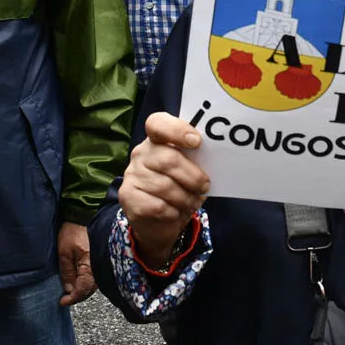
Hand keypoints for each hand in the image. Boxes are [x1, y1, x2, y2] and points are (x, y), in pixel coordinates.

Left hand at [57, 221, 93, 305]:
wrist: (82, 216)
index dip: (72, 298)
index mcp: (89, 266)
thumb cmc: (72, 232)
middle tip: (65, 299)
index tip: (62, 302)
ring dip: (82, 291)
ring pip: (92, 285)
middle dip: (77, 296)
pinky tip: (78, 283)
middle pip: (89, 290)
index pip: (83, 290)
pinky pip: (94, 278)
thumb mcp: (64, 253)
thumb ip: (67, 273)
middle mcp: (98, 267)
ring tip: (70, 292)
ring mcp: (99, 264)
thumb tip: (68, 289)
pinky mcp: (98, 260)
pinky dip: (86, 283)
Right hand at [118, 113, 209, 265]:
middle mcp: (141, 153)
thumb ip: (197, 159)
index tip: (196, 141)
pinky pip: (158, 206)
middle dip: (193, 176)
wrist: (159, 220)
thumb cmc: (180, 187)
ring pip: (165, 186)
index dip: (177, 130)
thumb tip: (216, 158)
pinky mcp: (128, 197)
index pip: (158, 123)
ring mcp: (132, 174)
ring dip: (186, 198)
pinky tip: (176, 212)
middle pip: (168, 159)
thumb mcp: (190, 169)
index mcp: (157, 139)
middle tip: (205, 186)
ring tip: (192, 202)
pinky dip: (173, 212)